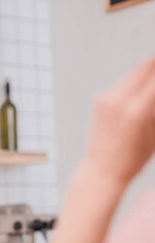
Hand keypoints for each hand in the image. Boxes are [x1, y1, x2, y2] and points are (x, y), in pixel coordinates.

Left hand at [85, 58, 154, 185]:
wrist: (101, 170)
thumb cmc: (135, 157)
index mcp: (138, 110)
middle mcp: (119, 99)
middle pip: (146, 66)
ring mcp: (106, 98)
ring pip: (134, 72)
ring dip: (148, 74)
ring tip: (152, 91)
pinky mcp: (98, 99)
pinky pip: (123, 83)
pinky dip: (135, 84)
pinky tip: (141, 97)